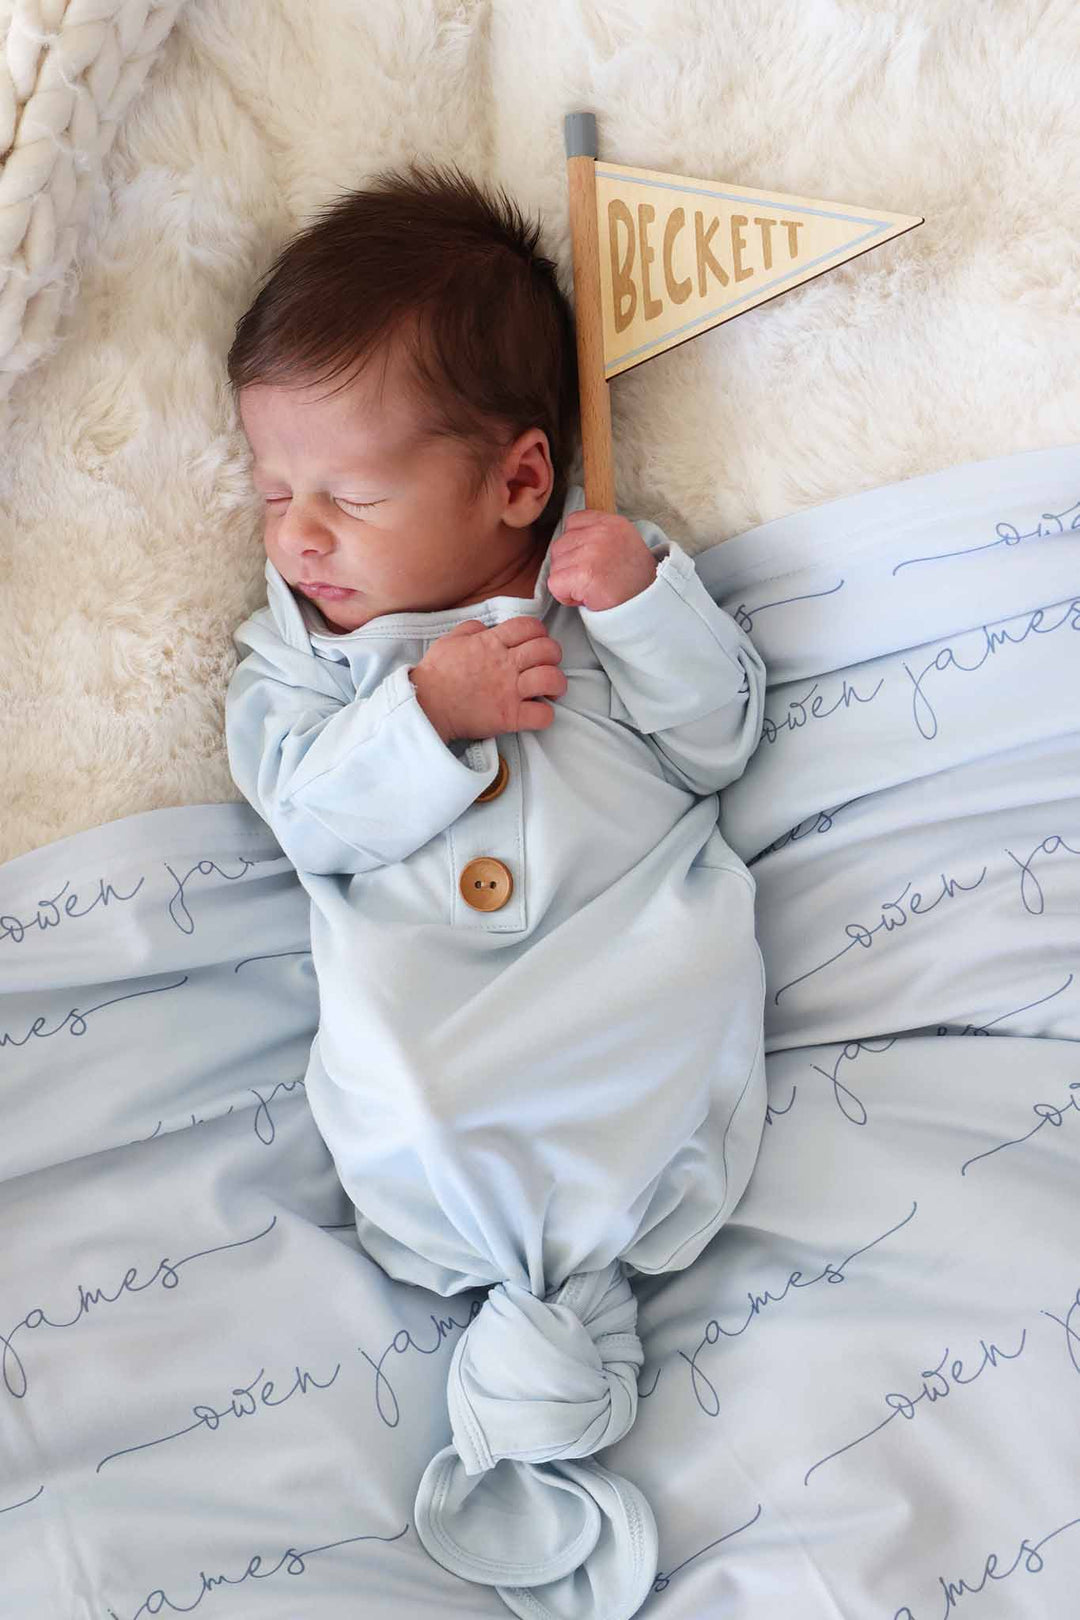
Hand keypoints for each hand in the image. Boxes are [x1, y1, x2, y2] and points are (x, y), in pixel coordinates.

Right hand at [410, 616, 565, 742]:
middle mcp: (505, 664)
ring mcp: (509, 691)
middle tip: (546, 665)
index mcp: (492, 643)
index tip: (535, 642)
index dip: (539, 632)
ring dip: (557, 684)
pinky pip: (542, 715)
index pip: (530, 626)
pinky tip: (538, 713)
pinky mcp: (508, 717)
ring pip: (552, 678)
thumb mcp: (450, 640)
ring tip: (551, 690)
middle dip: (553, 655)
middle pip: (547, 649)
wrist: (425, 706)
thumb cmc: (435, 674)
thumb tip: (487, 628)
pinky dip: (546, 715)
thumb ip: (472, 629)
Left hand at [547, 509, 657, 611]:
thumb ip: (598, 534)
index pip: (572, 522)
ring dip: (568, 582)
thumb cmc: (633, 580)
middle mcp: (601, 533)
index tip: (591, 560)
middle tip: (593, 578)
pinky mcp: (583, 575)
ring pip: (555, 566)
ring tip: (592, 587)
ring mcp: (591, 553)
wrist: (648, 604)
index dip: (575, 545)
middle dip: (569, 566)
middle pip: (559, 546)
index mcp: (611, 522)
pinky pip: (555, 584)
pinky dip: (565, 596)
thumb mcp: (623, 542)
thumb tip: (569, 538)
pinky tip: (586, 597)